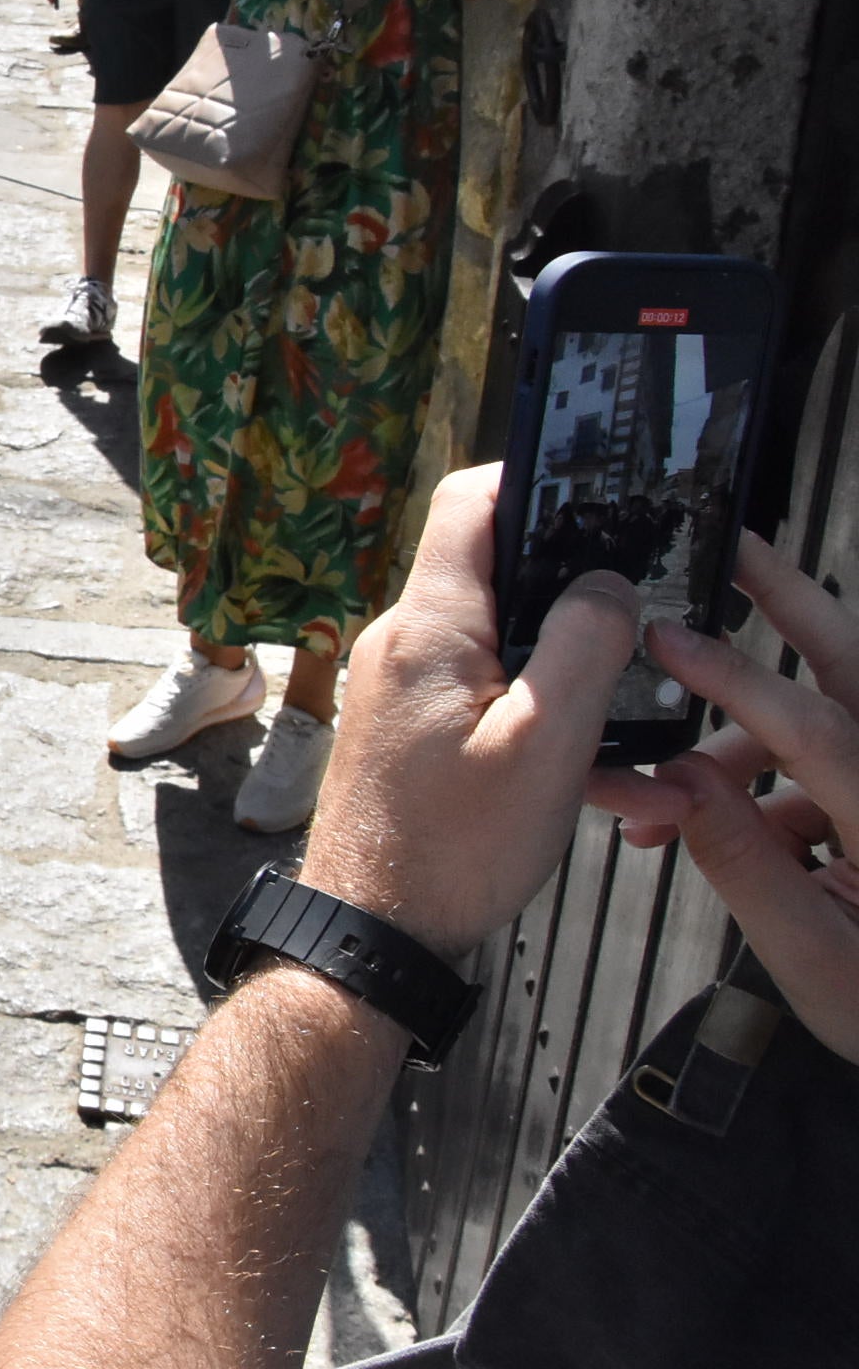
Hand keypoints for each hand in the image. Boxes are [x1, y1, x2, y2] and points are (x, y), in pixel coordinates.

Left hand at [297, 465, 638, 962]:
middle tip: (642, 641)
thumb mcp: (543, 744)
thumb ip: (581, 647)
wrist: (373, 933)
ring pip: (508, 657)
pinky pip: (491, 708)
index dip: (530, 483)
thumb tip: (606, 581)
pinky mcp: (413, 732)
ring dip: (576, 696)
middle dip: (578, 608)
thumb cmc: (450, 848)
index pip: (466, 504)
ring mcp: (405, 688)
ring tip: (641, 757)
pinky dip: (547, 739)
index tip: (594, 499)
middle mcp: (405, 644)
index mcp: (429, 628)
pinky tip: (607, 792)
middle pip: (499, 578)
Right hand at [586, 534, 858, 1061]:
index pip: (814, 726)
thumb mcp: (817, 963)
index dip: (733, 677)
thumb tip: (677, 786)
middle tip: (725, 542)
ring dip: (748, 727)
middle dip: (783, 595)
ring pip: (828, 707)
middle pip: (850, 661)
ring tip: (672, 796)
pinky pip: (828, 758)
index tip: (665, 637)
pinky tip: (720, 830)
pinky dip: (772, 778)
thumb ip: (744, 865)